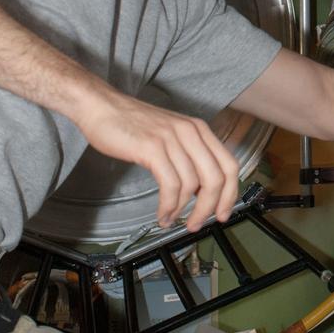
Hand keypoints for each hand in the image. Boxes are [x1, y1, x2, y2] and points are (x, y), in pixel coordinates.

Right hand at [74, 86, 240, 231]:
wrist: (102, 107)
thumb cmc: (133, 124)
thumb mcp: (171, 134)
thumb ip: (189, 156)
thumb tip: (201, 190)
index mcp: (199, 129)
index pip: (230, 165)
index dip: (231, 194)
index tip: (223, 213)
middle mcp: (190, 132)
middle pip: (216, 178)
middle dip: (209, 208)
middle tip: (196, 224)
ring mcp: (172, 139)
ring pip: (192, 185)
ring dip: (183, 210)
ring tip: (171, 220)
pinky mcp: (152, 148)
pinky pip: (170, 185)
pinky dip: (168, 206)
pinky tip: (162, 213)